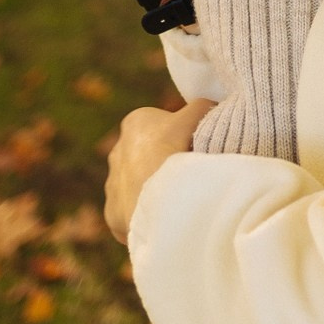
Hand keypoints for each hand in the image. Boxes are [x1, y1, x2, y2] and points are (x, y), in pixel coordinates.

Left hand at [105, 99, 212, 242]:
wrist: (161, 198)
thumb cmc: (177, 151)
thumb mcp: (197, 116)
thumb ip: (201, 107)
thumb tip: (211, 105)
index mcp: (135, 123)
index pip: (163, 127)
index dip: (182, 137)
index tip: (194, 150)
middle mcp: (117, 151)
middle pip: (148, 156)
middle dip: (164, 163)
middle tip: (188, 175)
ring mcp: (113, 184)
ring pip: (139, 186)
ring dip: (155, 190)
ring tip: (177, 199)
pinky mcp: (112, 212)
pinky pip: (132, 213)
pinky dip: (147, 215)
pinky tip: (165, 217)